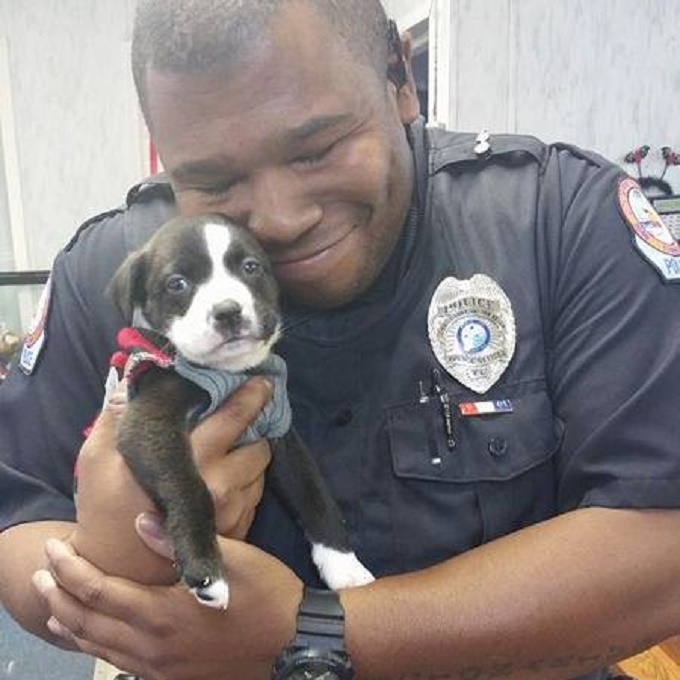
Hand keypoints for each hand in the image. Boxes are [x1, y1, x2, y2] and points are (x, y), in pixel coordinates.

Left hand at [33, 537, 301, 679]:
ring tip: (54, 605)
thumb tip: (139, 520)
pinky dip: (96, 647)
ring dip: (72, 624)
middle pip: (89, 622)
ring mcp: (161, 669)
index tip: (54, 547)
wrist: (295, 643)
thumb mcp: (234, 558)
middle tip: (41, 572)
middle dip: (60, 595)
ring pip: (99, 649)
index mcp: (163, 613)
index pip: (99, 591)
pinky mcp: (173, 679)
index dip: (71, 568)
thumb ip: (181, 542)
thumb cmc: (267, 593)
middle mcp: (152, 646)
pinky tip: (94, 637)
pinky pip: (120, 665)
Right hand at [71, 375, 273, 583]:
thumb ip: (117, 415)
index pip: (236, 416)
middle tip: (242, 420)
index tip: (262, 381)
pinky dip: (247, 481)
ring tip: (231, 450)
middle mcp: (221, 485)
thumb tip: (132, 381)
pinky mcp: (238, 530)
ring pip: (261, 469)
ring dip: (251, 456)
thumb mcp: (99, 458)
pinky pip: (256, 495)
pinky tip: (226, 478)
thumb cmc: (107, 510)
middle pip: (260, 444)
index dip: (253, 394)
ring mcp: (233, 511)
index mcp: (193, 461)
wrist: (118, 570)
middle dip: (254, 429)